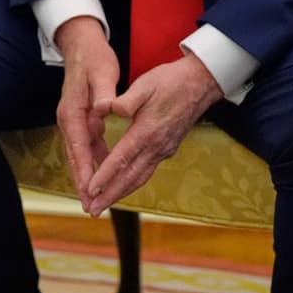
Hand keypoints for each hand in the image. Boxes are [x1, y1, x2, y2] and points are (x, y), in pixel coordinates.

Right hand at [54, 17, 118, 210]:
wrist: (81, 45)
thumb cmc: (94, 58)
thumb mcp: (102, 72)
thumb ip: (104, 92)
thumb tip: (104, 107)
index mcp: (73, 112)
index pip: (78, 147)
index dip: (84, 170)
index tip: (90, 190)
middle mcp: (69, 120)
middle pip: (75, 158)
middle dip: (83, 183)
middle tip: (91, 207)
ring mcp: (74, 121)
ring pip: (80, 155)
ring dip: (87, 177)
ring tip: (96, 200)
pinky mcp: (81, 120)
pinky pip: (87, 146)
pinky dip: (94, 162)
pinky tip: (104, 173)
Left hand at [84, 52, 221, 216]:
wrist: (202, 83)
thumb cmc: (172, 81)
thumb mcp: (145, 84)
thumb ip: (125, 100)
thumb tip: (105, 108)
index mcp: (147, 132)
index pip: (121, 159)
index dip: (105, 176)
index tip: (90, 190)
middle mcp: (156, 147)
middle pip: (130, 178)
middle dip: (110, 196)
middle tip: (92, 210)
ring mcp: (163, 150)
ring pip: (139, 178)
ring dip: (120, 194)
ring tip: (103, 205)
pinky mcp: (167, 149)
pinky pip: (146, 172)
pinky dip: (132, 183)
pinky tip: (122, 187)